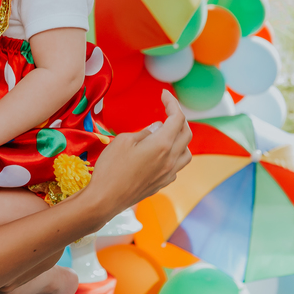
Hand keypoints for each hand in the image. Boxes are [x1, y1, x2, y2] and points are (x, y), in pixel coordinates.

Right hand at [79, 91, 191, 218]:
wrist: (106, 199)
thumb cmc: (111, 168)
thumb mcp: (123, 141)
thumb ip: (144, 132)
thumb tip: (157, 128)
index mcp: (161, 145)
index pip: (177, 118)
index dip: (172, 103)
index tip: (163, 95)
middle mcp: (170, 160)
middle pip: (186, 134)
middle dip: (179, 118)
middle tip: (167, 110)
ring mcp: (168, 174)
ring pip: (187, 153)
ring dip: (181, 139)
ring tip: (168, 133)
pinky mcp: (162, 184)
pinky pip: (177, 166)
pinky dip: (174, 155)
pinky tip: (161, 154)